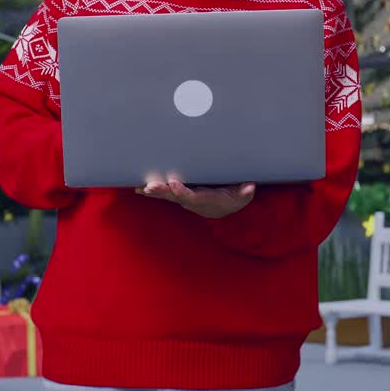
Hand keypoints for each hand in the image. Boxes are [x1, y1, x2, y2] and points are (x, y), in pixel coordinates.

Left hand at [137, 172, 255, 218]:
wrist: (226, 206)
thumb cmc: (234, 198)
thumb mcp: (243, 196)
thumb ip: (245, 193)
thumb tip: (250, 187)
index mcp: (205, 200)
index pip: (192, 197)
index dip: (182, 191)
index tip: (173, 184)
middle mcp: (192, 201)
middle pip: (174, 197)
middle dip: (162, 192)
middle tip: (149, 187)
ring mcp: (184, 199)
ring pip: (166, 195)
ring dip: (153, 192)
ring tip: (140, 188)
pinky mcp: (180, 194)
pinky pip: (164, 193)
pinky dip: (152, 191)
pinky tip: (139, 188)